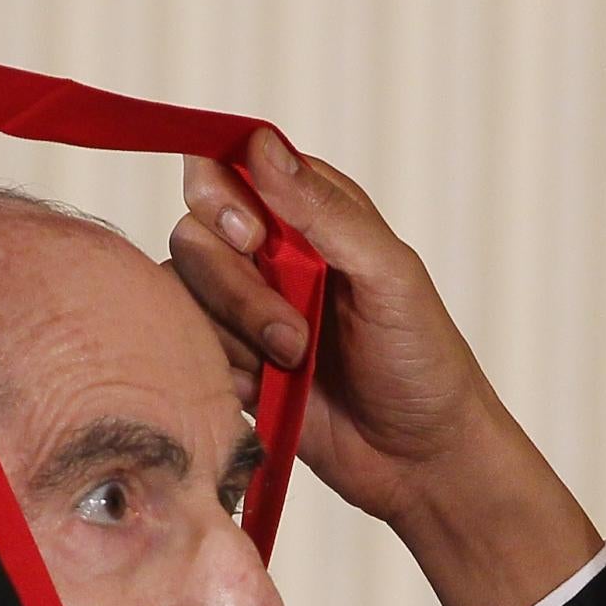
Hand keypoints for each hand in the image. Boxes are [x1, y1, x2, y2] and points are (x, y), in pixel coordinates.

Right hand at [169, 134, 600, 605]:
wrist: (421, 462)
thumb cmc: (423, 364)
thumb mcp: (389, 276)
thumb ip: (324, 212)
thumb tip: (260, 144)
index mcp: (310, 214)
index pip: (228, 168)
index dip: (222, 197)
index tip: (253, 237)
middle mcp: (269, 254)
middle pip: (194, 234)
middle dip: (238, 288)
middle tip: (295, 335)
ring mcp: (244, 310)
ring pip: (182, 294)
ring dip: (236, 334)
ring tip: (293, 365)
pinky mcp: (229, 363)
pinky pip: (185, 348)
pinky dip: (223, 370)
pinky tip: (268, 391)